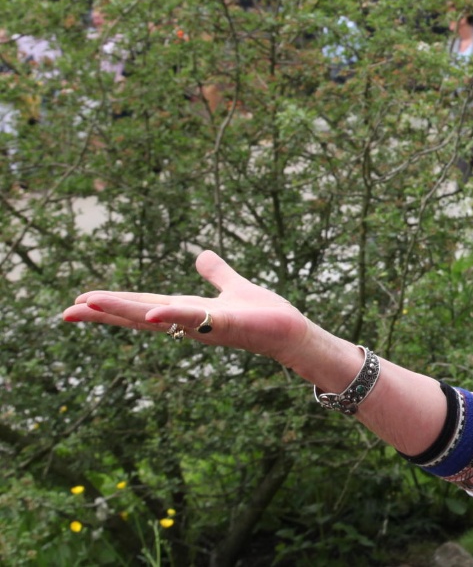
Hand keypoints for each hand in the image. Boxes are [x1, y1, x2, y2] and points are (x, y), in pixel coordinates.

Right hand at [62, 250, 310, 363]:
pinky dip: (173, 316)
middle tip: (66, 311)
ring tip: (89, 304)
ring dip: (123, 311)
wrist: (292, 331)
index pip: (141, 305)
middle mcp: (188, 320)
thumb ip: (217, 272)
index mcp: (186, 310)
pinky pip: (195, 319)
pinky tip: (151, 313)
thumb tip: (201, 254)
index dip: (112, 304)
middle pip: (139, 314)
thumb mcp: (234, 286)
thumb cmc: (264, 314)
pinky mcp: (225, 324)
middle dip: (104, 312)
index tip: (79, 302)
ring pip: (157, 316)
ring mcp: (203, 324)